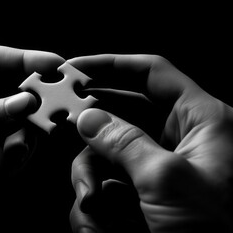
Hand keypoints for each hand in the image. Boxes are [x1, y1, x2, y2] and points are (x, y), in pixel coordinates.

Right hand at [69, 55, 232, 231]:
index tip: (76, 68)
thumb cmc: (219, 232)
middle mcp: (177, 140)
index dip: (112, 65)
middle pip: (119, 117)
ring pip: (106, 156)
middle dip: (91, 134)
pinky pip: (107, 186)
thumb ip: (125, 143)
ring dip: (90, 181)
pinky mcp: (143, 193)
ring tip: (92, 207)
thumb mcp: (167, 181)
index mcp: (201, 121)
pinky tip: (99, 226)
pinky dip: (97, 206)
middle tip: (64, 131)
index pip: (151, 74)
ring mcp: (157, 169)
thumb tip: (89, 119)